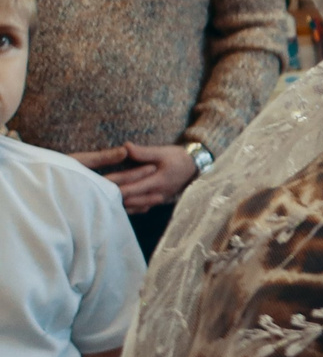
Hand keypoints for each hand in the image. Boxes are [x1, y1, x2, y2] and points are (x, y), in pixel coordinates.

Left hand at [75, 143, 195, 213]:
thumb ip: (143, 152)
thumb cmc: (179, 158)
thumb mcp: (163, 151)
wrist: (195, 167)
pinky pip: (140, 209)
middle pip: (129, 200)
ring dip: (119, 205)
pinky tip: (117, 206)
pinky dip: (128, 208)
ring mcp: (157, 200)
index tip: (98, 185)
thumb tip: (125, 147)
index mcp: (157, 181)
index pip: (130, 188)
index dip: (114, 188)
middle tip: (93, 195)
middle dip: (113, 198)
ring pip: (134, 207)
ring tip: (101, 202)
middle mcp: (157, 194)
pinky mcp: (157, 202)